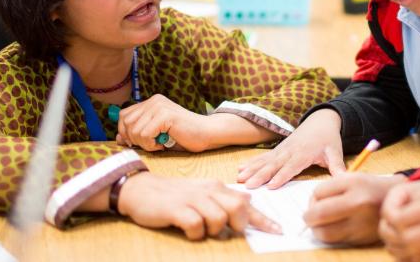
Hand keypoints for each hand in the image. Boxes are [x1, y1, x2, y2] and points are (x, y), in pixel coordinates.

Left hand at [116, 94, 206, 151]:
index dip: (125, 132)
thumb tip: (118, 138)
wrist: (207, 133)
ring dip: (144, 143)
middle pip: (126, 123)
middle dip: (134, 139)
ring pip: (134, 131)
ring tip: (159, 143)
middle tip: (151, 143)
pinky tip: (163, 143)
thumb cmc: (183, 135)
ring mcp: (159, 106)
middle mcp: (153, 101)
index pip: (123, 116)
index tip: (138, 142)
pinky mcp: (165, 115)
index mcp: (151, 102)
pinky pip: (144, 135)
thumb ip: (137, 133)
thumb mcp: (156, 134)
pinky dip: (151, 145)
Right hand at [118, 172, 281, 238]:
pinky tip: (187, 230)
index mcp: (217, 187)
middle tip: (228, 229)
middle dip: (238, 223)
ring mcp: (192, 199)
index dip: (263, 219)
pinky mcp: (177, 209)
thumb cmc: (174, 195)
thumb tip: (246, 209)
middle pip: (237, 208)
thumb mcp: (202, 194)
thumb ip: (223, 201)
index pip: (245, 202)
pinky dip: (195, 233)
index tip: (278, 231)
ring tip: (201, 228)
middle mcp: (208, 190)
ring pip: (218, 218)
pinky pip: (195, 225)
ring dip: (213, 230)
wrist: (141, 189)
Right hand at [236, 109, 345, 188]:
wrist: (320, 120)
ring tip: (239, 179)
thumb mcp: (335, 152)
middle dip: (260, 175)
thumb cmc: (328, 139)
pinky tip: (240, 169)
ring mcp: (282, 150)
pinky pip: (263, 157)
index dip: (282, 176)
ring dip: (251, 170)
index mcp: (304, 153)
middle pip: (274, 165)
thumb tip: (344, 180)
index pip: (292, 166)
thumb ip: (338, 167)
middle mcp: (290, 151)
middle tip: (248, 186)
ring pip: (265, 161)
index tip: (271, 186)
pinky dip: (251, 163)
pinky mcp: (277, 149)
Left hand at [304, 173, 405, 244]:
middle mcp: (358, 203)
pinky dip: (330, 236)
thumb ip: (330, 188)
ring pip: (325, 233)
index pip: (319, 192)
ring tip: (319, 224)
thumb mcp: (352, 178)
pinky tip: (334, 228)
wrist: (397, 203)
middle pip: (319, 214)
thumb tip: (310, 205)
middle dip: (308, 216)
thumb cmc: (370, 188)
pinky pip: (337, 241)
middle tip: (308, 216)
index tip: (316, 199)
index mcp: (354, 183)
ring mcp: (361, 223)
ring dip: (316, 230)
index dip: (312, 197)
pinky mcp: (362, 239)